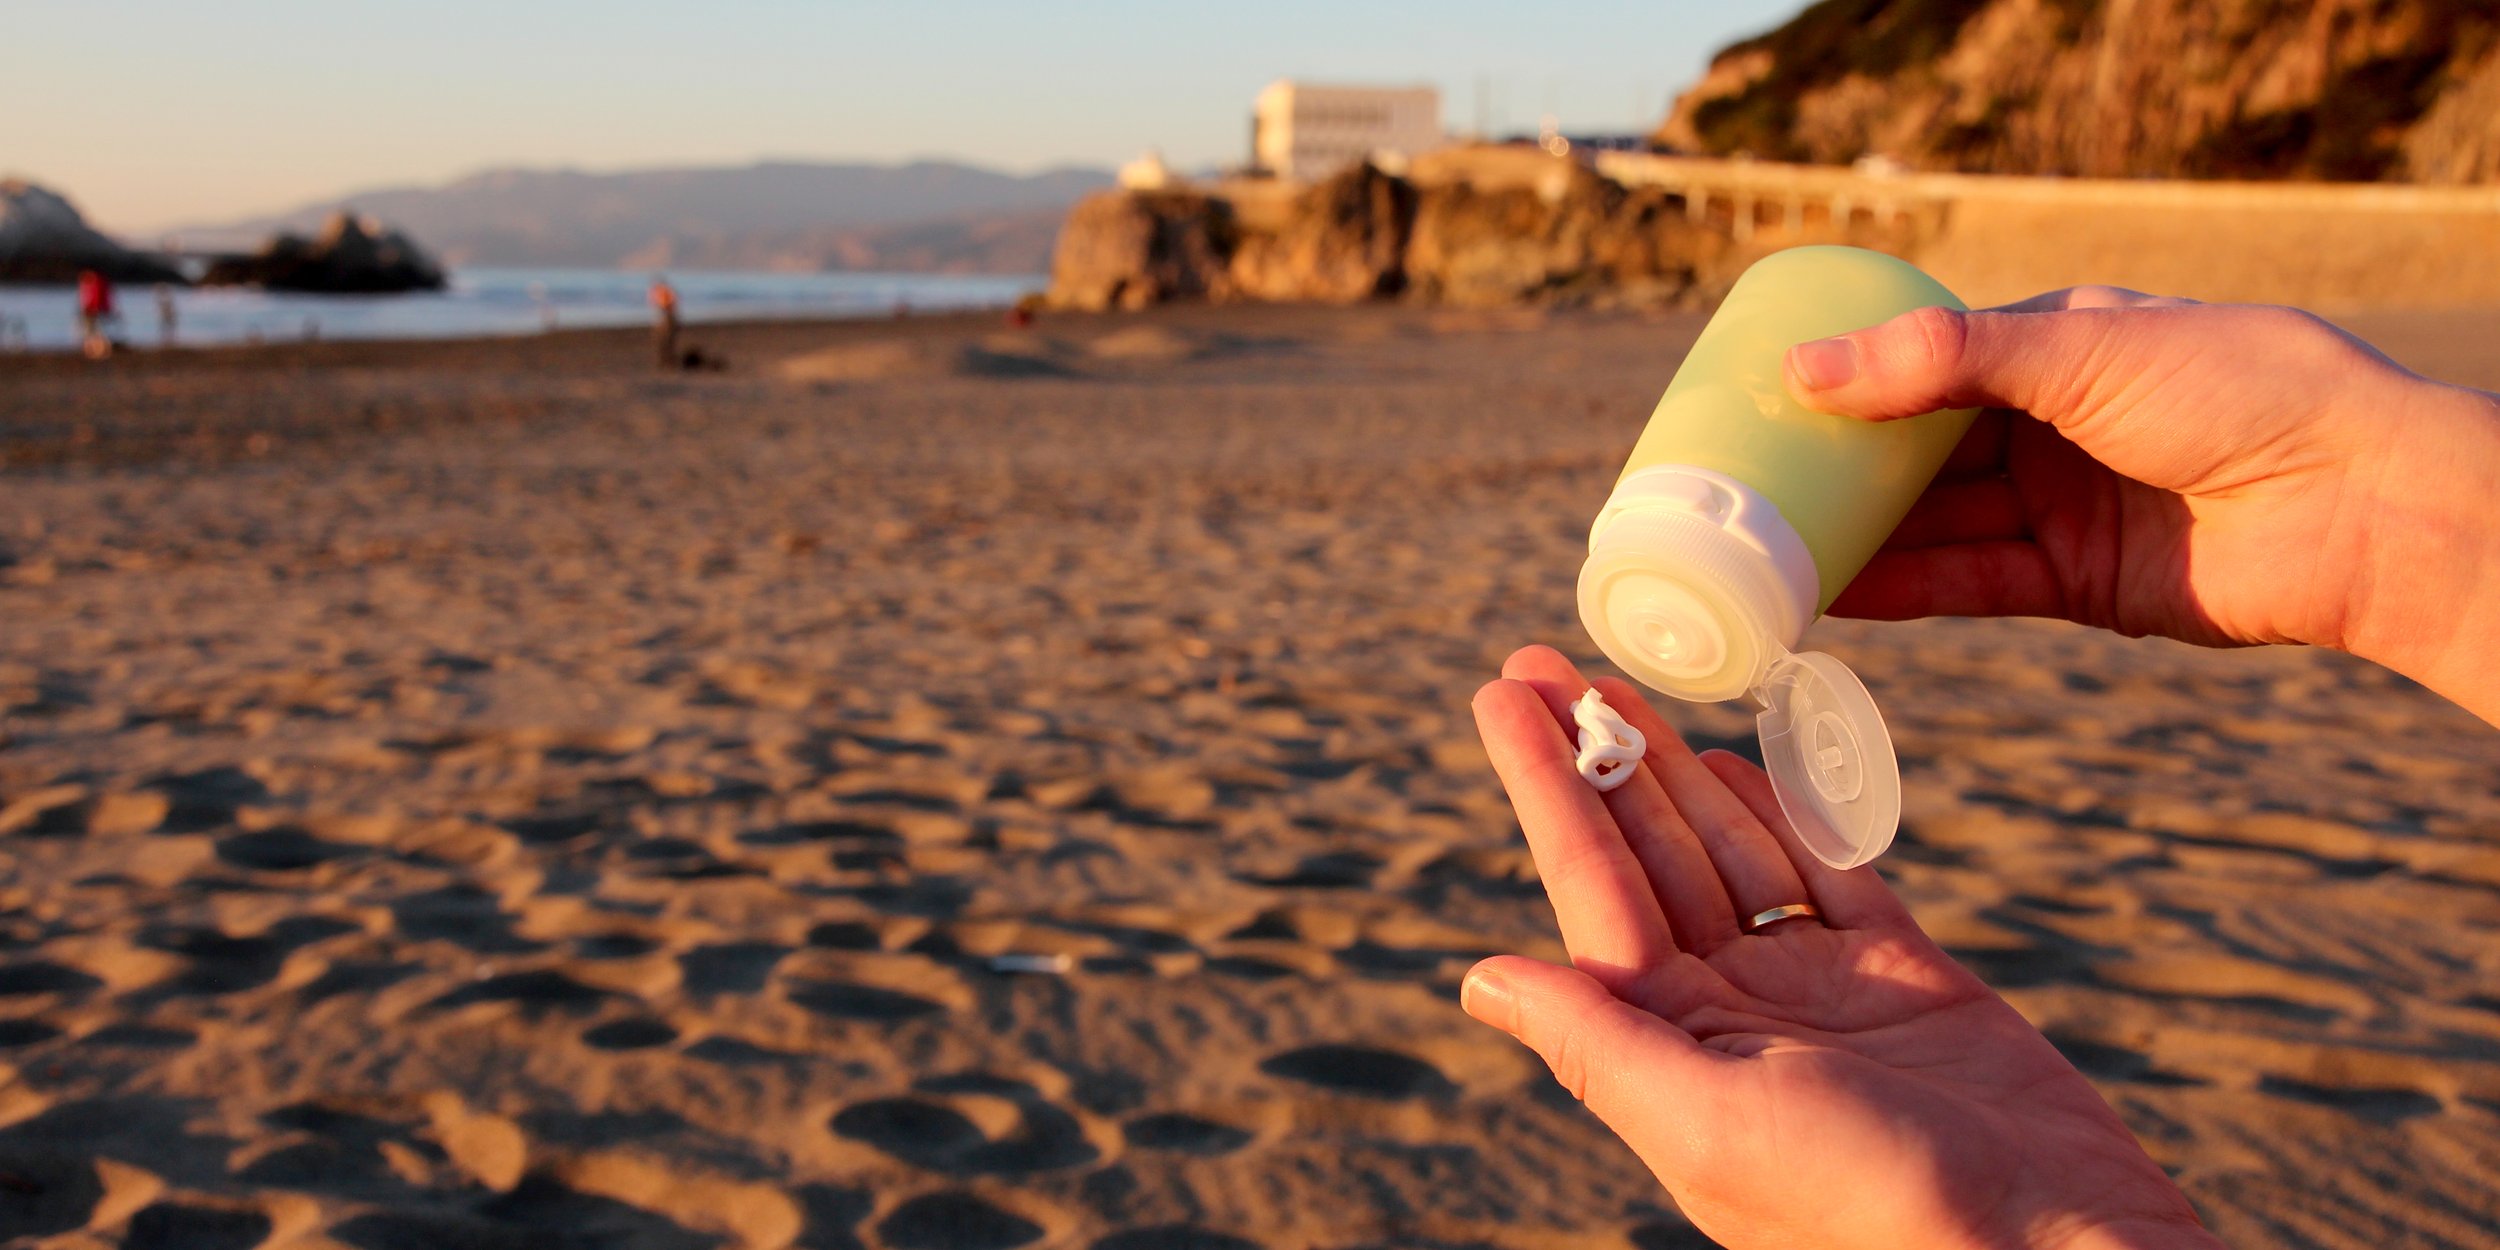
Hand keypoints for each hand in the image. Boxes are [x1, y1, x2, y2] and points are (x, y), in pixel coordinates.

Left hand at [1462, 645, 2223, 1249]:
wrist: (2055, 1247)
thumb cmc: (1875, 1209)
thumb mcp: (1711, 1124)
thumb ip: (1599, 1042)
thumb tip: (1479, 977)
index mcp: (1674, 1046)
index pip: (1590, 886)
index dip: (1544, 786)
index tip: (1501, 696)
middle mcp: (1732, 1013)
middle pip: (1647, 855)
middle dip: (1594, 756)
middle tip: (1540, 660)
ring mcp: (1817, 991)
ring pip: (1730, 851)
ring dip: (1673, 771)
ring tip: (1621, 687)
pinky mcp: (1905, 979)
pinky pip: (1829, 874)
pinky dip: (1784, 815)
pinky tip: (1731, 759)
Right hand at [1783, 286, 2499, 724]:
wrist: (2358, 506)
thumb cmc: (2239, 390)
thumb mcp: (2078, 350)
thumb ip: (1941, 362)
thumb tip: (1804, 369)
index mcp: (2059, 344)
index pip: (1928, 361)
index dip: (1849, 382)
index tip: (1765, 400)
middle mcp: (2054, 424)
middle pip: (1919, 451)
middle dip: (1835, 470)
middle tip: (1739, 487)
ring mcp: (2063, 505)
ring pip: (1934, 522)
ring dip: (1854, 538)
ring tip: (1760, 551)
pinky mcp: (2076, 582)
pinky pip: (1969, 583)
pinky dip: (1903, 589)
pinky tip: (1831, 595)